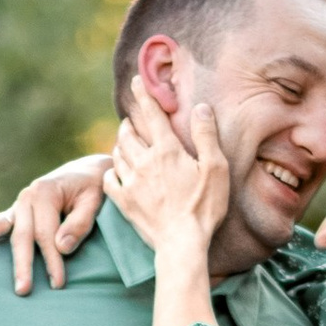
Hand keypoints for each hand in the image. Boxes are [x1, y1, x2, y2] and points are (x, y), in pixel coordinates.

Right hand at [0, 154, 107, 294]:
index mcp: (44, 192)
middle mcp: (26, 198)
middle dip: (21, 264)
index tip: (58, 283)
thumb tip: (61, 247)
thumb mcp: (94, 201)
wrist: (87, 172)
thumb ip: (80, 223)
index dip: (52, 259)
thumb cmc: (93, 189)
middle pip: (21, 236)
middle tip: (22, 291)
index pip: (46, 233)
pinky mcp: (14, 214)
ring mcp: (17, 206)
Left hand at [104, 76, 228, 261]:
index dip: (143, 94)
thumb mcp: (215, 168)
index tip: (136, 81)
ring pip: (118, 153)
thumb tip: (200, 107)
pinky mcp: (124, 203)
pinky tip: (117, 172)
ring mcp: (131, 183)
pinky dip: (112, 171)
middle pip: (127, 133)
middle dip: (129, 123)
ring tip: (125, 142)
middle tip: (132, 121)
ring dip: (120, 144)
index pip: (151, 114)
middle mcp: (144, 162)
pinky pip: (110, 180)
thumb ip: (206, 136)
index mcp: (166, 150)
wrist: (182, 244)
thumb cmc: (204, 207)